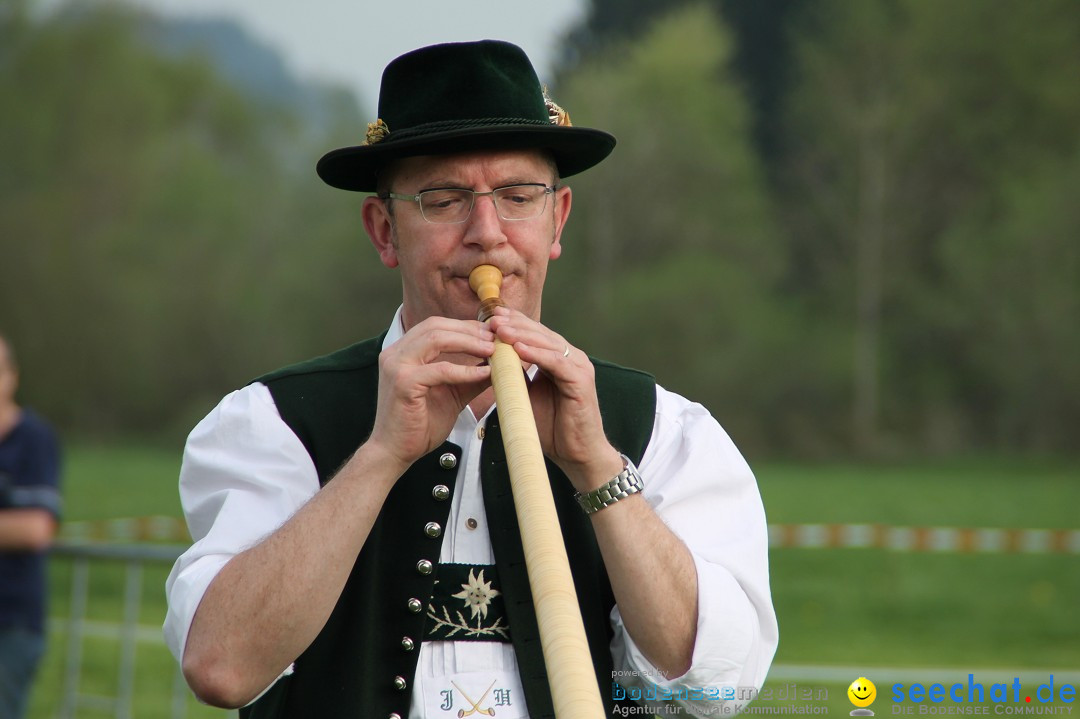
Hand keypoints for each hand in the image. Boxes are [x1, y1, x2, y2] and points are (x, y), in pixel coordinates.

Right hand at [366, 317, 493, 470]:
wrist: (395, 452)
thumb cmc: (420, 424)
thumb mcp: (452, 393)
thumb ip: (470, 376)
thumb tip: (498, 363)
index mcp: (403, 351)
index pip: (436, 326)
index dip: (465, 326)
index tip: (491, 332)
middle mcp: (396, 353)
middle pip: (436, 326)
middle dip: (469, 330)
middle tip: (496, 337)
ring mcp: (396, 365)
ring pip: (437, 339)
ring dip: (469, 342)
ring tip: (493, 349)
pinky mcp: (403, 383)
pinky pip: (440, 369)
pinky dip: (465, 370)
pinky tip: (485, 372)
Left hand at [485, 306, 622, 490]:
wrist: (576, 454)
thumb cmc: (554, 428)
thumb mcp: (526, 396)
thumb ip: (515, 377)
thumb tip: (491, 361)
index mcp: (559, 359)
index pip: (535, 334)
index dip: (513, 324)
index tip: (489, 317)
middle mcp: (571, 358)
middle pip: (541, 333)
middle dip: (515, 324)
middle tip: (491, 317)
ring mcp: (579, 366)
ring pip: (548, 344)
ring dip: (522, 335)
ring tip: (499, 329)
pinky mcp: (582, 380)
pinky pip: (556, 362)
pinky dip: (537, 354)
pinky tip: (518, 349)